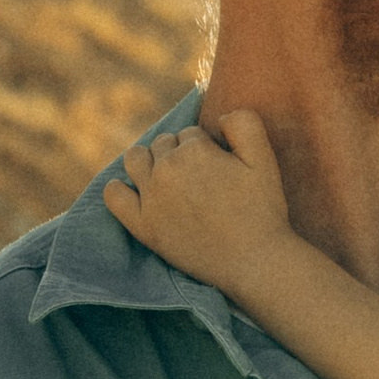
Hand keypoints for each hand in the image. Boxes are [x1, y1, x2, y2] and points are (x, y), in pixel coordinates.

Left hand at [104, 109, 295, 301]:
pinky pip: (113, 196)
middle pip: (164, 144)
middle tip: (201, 180)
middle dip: (180, 154)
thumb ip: (245, 124)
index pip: (190, 134)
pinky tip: (138, 192)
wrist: (254, 261)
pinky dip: (119, 188)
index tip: (219, 169)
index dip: (206, 148)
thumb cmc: (262, 210)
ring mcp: (151, 197)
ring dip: (149, 161)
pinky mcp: (142, 225)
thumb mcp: (264, 159)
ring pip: (135, 159)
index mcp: (195, 150)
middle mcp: (167, 169)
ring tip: (169, 179)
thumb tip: (220, 116)